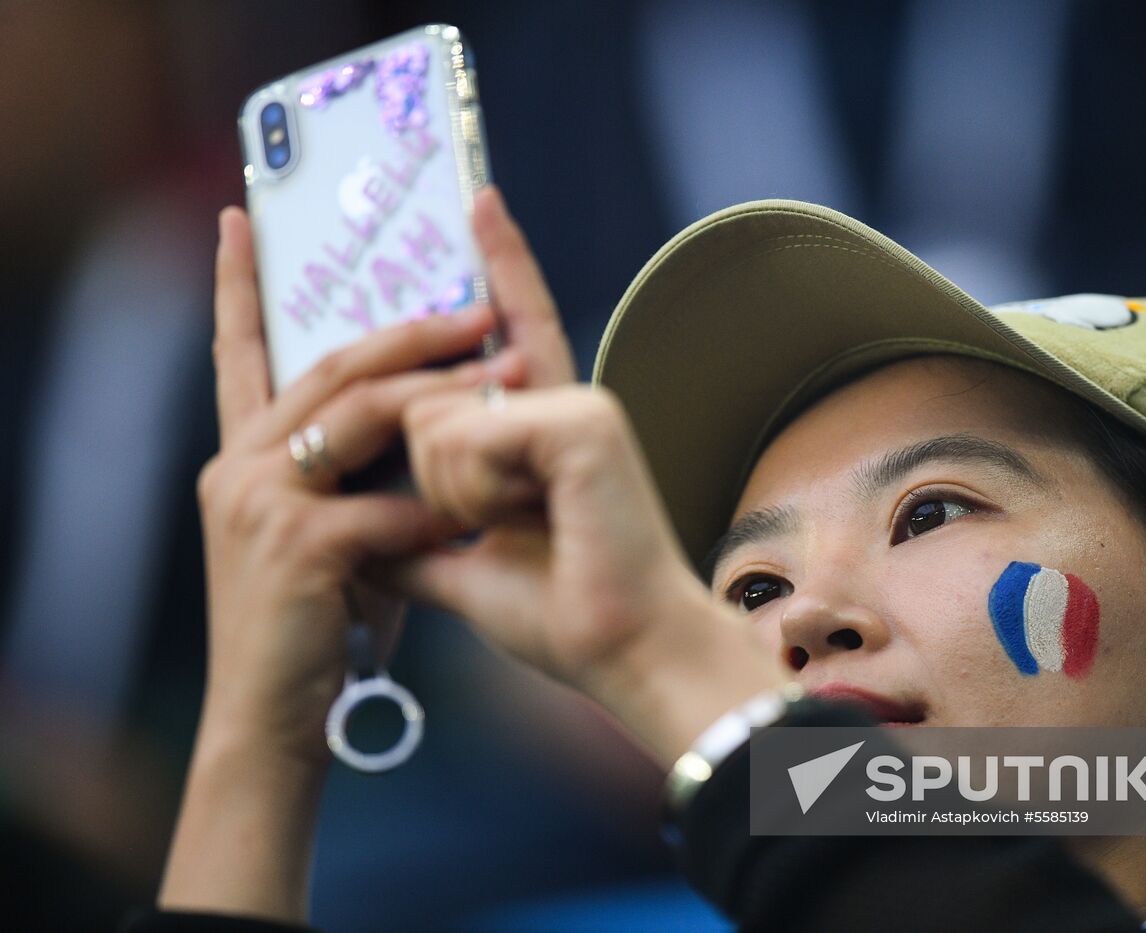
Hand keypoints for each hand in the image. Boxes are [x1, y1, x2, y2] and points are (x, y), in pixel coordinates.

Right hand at [196, 207, 523, 761]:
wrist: (274, 720)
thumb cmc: (317, 626)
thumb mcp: (333, 534)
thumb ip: (359, 477)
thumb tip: (432, 423)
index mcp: (242, 455)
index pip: (241, 351)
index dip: (237, 283)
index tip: (238, 218)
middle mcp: (238, 464)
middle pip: (336, 367)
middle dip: (416, 332)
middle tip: (484, 309)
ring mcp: (259, 501)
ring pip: (366, 415)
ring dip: (448, 396)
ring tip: (514, 376)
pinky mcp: (297, 544)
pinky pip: (391, 502)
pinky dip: (444, 506)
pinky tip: (478, 518)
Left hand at [381, 202, 788, 761]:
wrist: (625, 653)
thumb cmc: (564, 617)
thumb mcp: (465, 566)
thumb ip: (416, 534)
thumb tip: (364, 533)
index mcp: (545, 427)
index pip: (511, 330)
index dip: (501, 264)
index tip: (483, 200)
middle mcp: (564, 398)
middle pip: (428, 399)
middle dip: (433, 478)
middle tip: (504, 525)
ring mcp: (576, 401)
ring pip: (435, 421)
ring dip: (452, 494)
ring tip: (521, 526)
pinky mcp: (580, 419)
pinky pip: (465, 437)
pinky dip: (475, 492)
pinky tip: (531, 517)